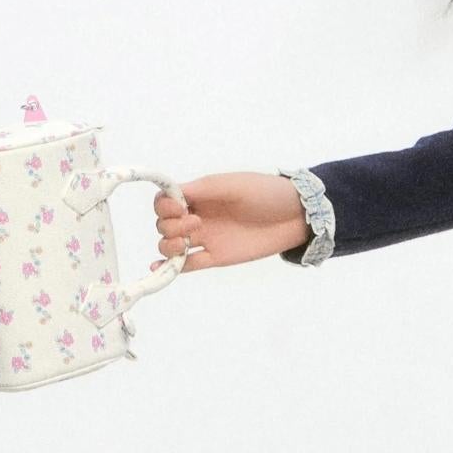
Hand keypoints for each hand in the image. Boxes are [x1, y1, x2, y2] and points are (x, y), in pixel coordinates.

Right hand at [151, 174, 309, 270]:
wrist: (294, 215)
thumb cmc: (266, 193)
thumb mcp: (233, 185)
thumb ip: (203, 189)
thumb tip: (172, 193)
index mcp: (199, 196)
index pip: (165, 201)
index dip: (164, 205)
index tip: (179, 206)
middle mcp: (198, 217)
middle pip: (164, 224)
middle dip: (170, 225)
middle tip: (197, 222)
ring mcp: (206, 238)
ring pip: (171, 245)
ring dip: (168, 244)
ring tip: (187, 240)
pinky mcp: (217, 258)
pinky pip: (188, 265)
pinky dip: (170, 267)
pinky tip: (158, 267)